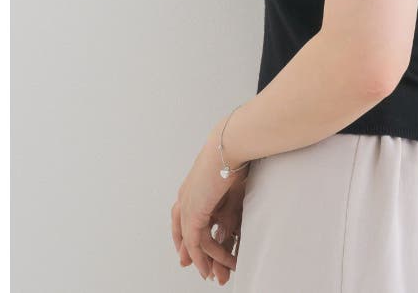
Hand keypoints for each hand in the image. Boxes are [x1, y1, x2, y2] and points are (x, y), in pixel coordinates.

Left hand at [171, 127, 246, 280]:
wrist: (230, 144)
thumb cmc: (235, 150)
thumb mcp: (229, 171)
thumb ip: (227, 187)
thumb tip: (235, 185)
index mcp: (192, 184)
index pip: (182, 214)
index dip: (185, 233)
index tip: (191, 246)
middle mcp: (185, 196)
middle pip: (182, 231)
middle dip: (189, 252)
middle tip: (198, 267)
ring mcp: (187, 206)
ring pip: (193, 242)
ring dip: (208, 259)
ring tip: (219, 272)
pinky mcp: (193, 214)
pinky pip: (198, 243)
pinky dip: (208, 257)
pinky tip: (217, 265)